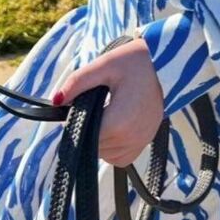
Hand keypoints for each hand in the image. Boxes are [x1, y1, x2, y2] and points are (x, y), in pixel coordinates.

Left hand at [52, 38, 164, 167]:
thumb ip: (77, 83)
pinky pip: (121, 157)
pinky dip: (112, 148)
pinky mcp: (145, 143)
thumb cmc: (133, 62)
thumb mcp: (103, 65)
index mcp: (119, 122)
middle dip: (86, 129)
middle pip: (94, 147)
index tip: (74, 106)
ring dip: (98, 140)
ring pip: (106, 155)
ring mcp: (140, 142)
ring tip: (103, 112)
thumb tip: (55, 101)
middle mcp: (131, 138)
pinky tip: (112, 126)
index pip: (84, 137)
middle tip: (89, 104)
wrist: (164, 63)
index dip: (74, 123)